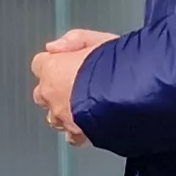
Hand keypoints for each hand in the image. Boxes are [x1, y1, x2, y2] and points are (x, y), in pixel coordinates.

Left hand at [30, 28, 114, 146]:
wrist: (135, 94)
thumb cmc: (118, 65)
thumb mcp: (98, 39)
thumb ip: (73, 40)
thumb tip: (54, 47)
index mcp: (54, 68)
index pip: (40, 63)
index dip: (55, 62)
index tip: (66, 61)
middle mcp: (52, 95)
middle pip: (42, 93)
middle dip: (54, 89)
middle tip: (74, 84)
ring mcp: (64, 117)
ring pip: (53, 117)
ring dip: (64, 110)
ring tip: (83, 105)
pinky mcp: (79, 134)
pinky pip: (71, 136)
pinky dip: (77, 131)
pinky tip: (88, 125)